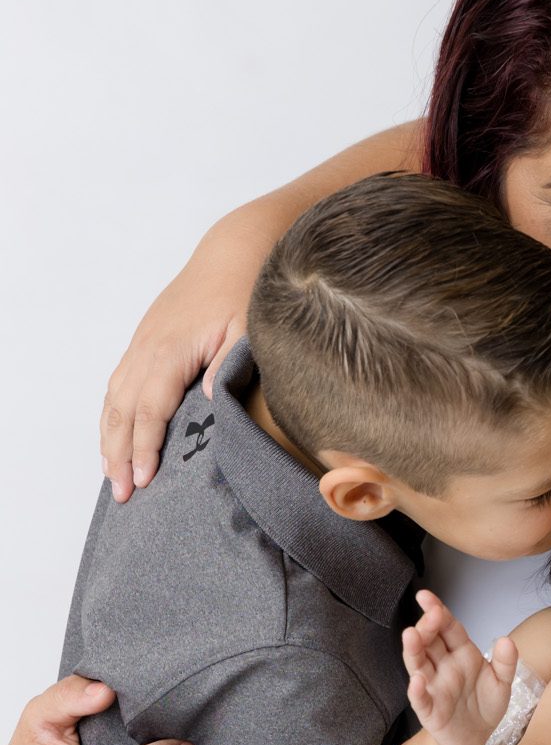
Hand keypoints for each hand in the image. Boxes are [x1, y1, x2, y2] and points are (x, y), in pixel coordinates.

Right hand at [100, 240, 254, 501]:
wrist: (235, 251)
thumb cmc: (245, 289)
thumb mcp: (246, 327)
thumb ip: (226, 364)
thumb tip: (208, 400)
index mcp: (170, 349)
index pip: (149, 409)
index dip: (144, 448)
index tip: (143, 481)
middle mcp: (148, 348)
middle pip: (123, 410)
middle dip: (119, 454)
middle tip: (122, 494)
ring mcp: (143, 343)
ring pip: (114, 398)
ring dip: (110, 438)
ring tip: (112, 476)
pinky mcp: (145, 341)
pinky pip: (119, 384)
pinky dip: (113, 415)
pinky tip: (115, 437)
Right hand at [403, 592, 516, 744]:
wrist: (475, 738)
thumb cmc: (484, 706)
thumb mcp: (502, 683)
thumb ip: (506, 662)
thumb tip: (506, 640)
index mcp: (462, 654)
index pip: (448, 628)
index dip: (438, 611)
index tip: (426, 597)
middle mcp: (444, 667)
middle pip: (431, 642)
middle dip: (427, 626)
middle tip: (429, 614)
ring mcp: (434, 687)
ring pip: (419, 664)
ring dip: (414, 650)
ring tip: (411, 635)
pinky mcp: (429, 710)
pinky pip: (420, 699)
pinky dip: (417, 690)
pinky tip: (416, 679)